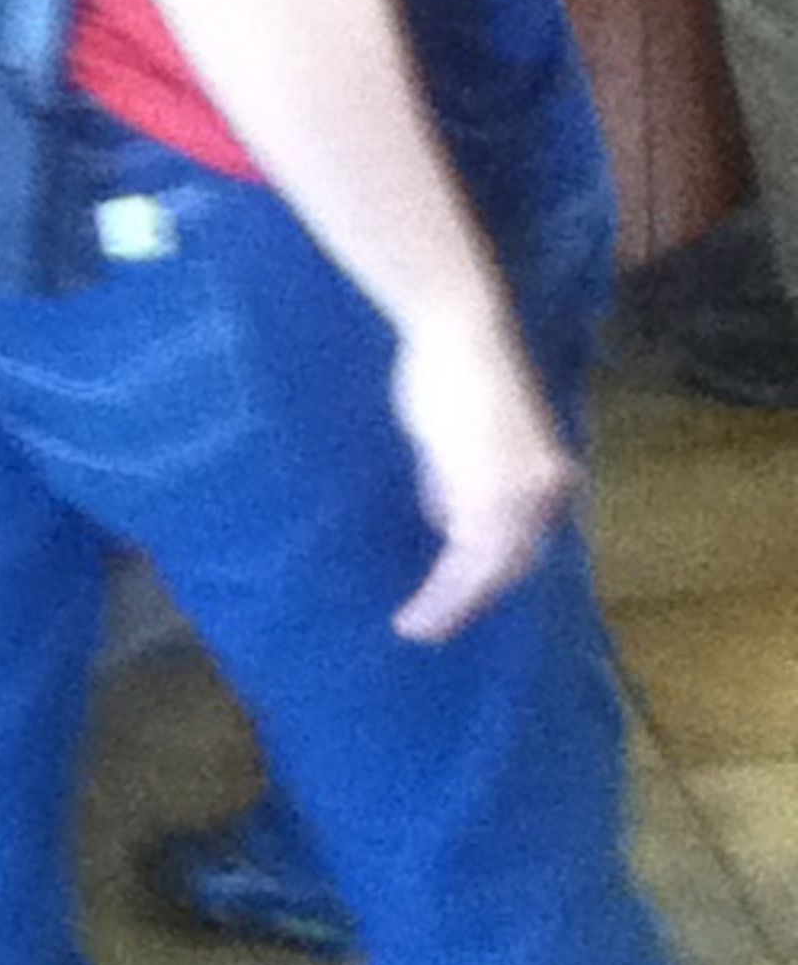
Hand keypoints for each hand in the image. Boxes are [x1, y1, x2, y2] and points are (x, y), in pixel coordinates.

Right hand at [386, 311, 579, 642]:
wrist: (458, 336)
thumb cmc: (451, 375)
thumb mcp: (458, 443)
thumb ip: (459, 486)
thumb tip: (448, 525)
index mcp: (546, 475)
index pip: (521, 541)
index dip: (488, 577)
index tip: (456, 599)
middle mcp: (546, 491)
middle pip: (512, 564)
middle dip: (471, 600)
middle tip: (431, 627)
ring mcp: (522, 495)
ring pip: (491, 571)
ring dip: (453, 606)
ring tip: (418, 628)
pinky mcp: (491, 497)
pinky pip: (468, 562)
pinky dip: (444, 594)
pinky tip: (419, 613)